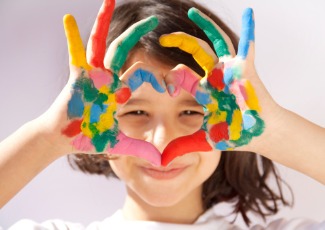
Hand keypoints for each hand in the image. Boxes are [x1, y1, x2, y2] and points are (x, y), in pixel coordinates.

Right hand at [42, 0, 161, 162]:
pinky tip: (68, 18)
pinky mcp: (77, 77)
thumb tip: (162, 162)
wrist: (66, 138)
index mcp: (120, 91)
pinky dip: (72, 38)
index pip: (144, 75)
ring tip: (109, 0)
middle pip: (125, 49)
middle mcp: (108, 78)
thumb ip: (141, 149)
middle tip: (154, 18)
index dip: (158, 78)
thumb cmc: (91, 138)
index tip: (169, 87)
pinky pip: (75, 54)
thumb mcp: (121, 143)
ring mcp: (92, 75)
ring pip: (102, 44)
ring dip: (104, 22)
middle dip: (138, 33)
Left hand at [159, 8, 266, 158]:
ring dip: (204, 26)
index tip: (165, 84)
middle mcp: (214, 75)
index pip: (181, 76)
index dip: (170, 77)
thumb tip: (160, 162)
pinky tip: (249, 12)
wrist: (260, 134)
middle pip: (194, 53)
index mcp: (203, 89)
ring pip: (213, 42)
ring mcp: (229, 69)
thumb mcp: (205, 139)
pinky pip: (246, 44)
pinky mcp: (244, 67)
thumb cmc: (235, 134)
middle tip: (162, 37)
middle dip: (179, 43)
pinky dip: (248, 29)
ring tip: (190, 12)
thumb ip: (183, 146)